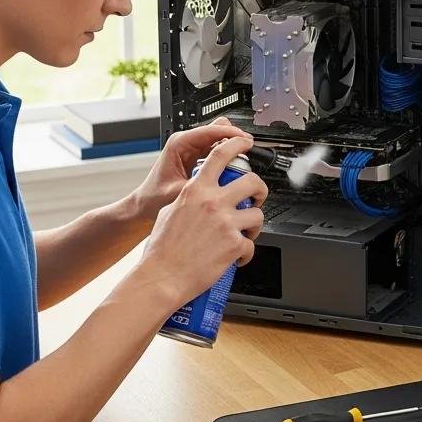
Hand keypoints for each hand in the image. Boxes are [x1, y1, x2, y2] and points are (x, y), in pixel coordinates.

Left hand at [132, 117, 251, 229]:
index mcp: (179, 143)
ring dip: (233, 149)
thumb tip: (220, 187)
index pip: (211, 130)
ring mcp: (194, 149)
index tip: (247, 141)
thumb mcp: (177, 192)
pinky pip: (220, 151)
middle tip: (247, 153)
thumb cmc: (154, 198)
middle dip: (235, 139)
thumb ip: (198, 186)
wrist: (146, 205)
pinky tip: (235, 169)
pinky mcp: (199, 157)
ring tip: (243, 163)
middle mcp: (187, 142)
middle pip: (219, 130)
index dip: (232, 134)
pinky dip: (229, 157)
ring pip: (221, 139)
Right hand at [139, 135, 268, 307]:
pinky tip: (236, 258)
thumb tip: (199, 195)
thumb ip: (189, 199)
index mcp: (195, 191)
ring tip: (245, 233)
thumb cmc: (161, 251)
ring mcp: (226, 222)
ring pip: (258, 214)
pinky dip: (246, 254)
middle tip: (256, 198)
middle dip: (260, 190)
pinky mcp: (235, 244)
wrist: (161, 278)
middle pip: (252, 182)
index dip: (237, 144)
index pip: (220, 155)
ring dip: (254, 225)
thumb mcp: (169, 212)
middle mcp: (212, 202)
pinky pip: (251, 246)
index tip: (246, 143)